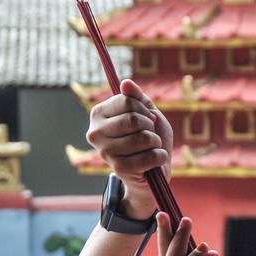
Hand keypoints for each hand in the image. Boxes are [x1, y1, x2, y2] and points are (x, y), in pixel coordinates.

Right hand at [85, 79, 172, 214]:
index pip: (127, 101)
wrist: (150, 172)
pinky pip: (150, 156)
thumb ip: (137, 97)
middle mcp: (95, 133)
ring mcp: (105, 152)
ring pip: (143, 138)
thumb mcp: (146, 113)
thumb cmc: (148, 138)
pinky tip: (155, 160)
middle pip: (133, 119)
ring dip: (156, 142)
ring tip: (151, 148)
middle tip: (149, 135)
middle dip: (150, 127)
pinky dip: (160, 156)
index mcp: (98, 114)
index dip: (144, 109)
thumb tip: (126, 83)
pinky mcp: (119, 169)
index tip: (145, 119)